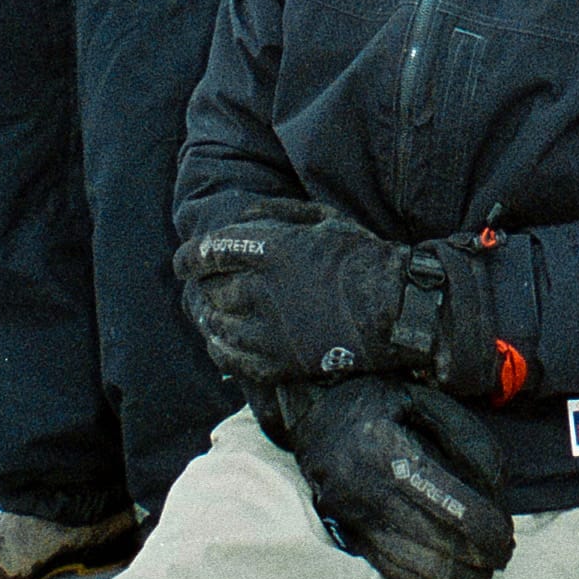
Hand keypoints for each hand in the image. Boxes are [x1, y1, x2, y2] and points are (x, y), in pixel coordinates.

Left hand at [176, 209, 416, 386]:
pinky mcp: (279, 363)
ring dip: (207, 318)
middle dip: (201, 288)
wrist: (397, 311)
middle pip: (210, 290)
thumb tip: (244, 217)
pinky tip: (220, 343)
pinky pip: (232, 359)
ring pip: (216, 325)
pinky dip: (220, 349)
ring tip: (208, 315)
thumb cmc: (363, 258)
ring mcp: (269, 330)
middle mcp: (262, 290)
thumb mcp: (323, 218)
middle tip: (201, 289)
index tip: (182, 263)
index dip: (188, 258)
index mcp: (272, 250)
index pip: (209, 252)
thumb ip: (278, 214)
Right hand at [281, 379, 514, 578]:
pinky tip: (453, 578)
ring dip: (462, 578)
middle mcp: (366, 491)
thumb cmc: (377, 404)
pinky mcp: (348, 538)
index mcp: (387, 450)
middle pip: (440, 545)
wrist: (314, 416)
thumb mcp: (425, 400)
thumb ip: (467, 439)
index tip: (506, 533)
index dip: (488, 529)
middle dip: (482, 558)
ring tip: (484, 569)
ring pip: (420, 570)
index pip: (450, 506)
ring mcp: (354, 520)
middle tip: (503, 553)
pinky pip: (396, 575)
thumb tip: (496, 490)